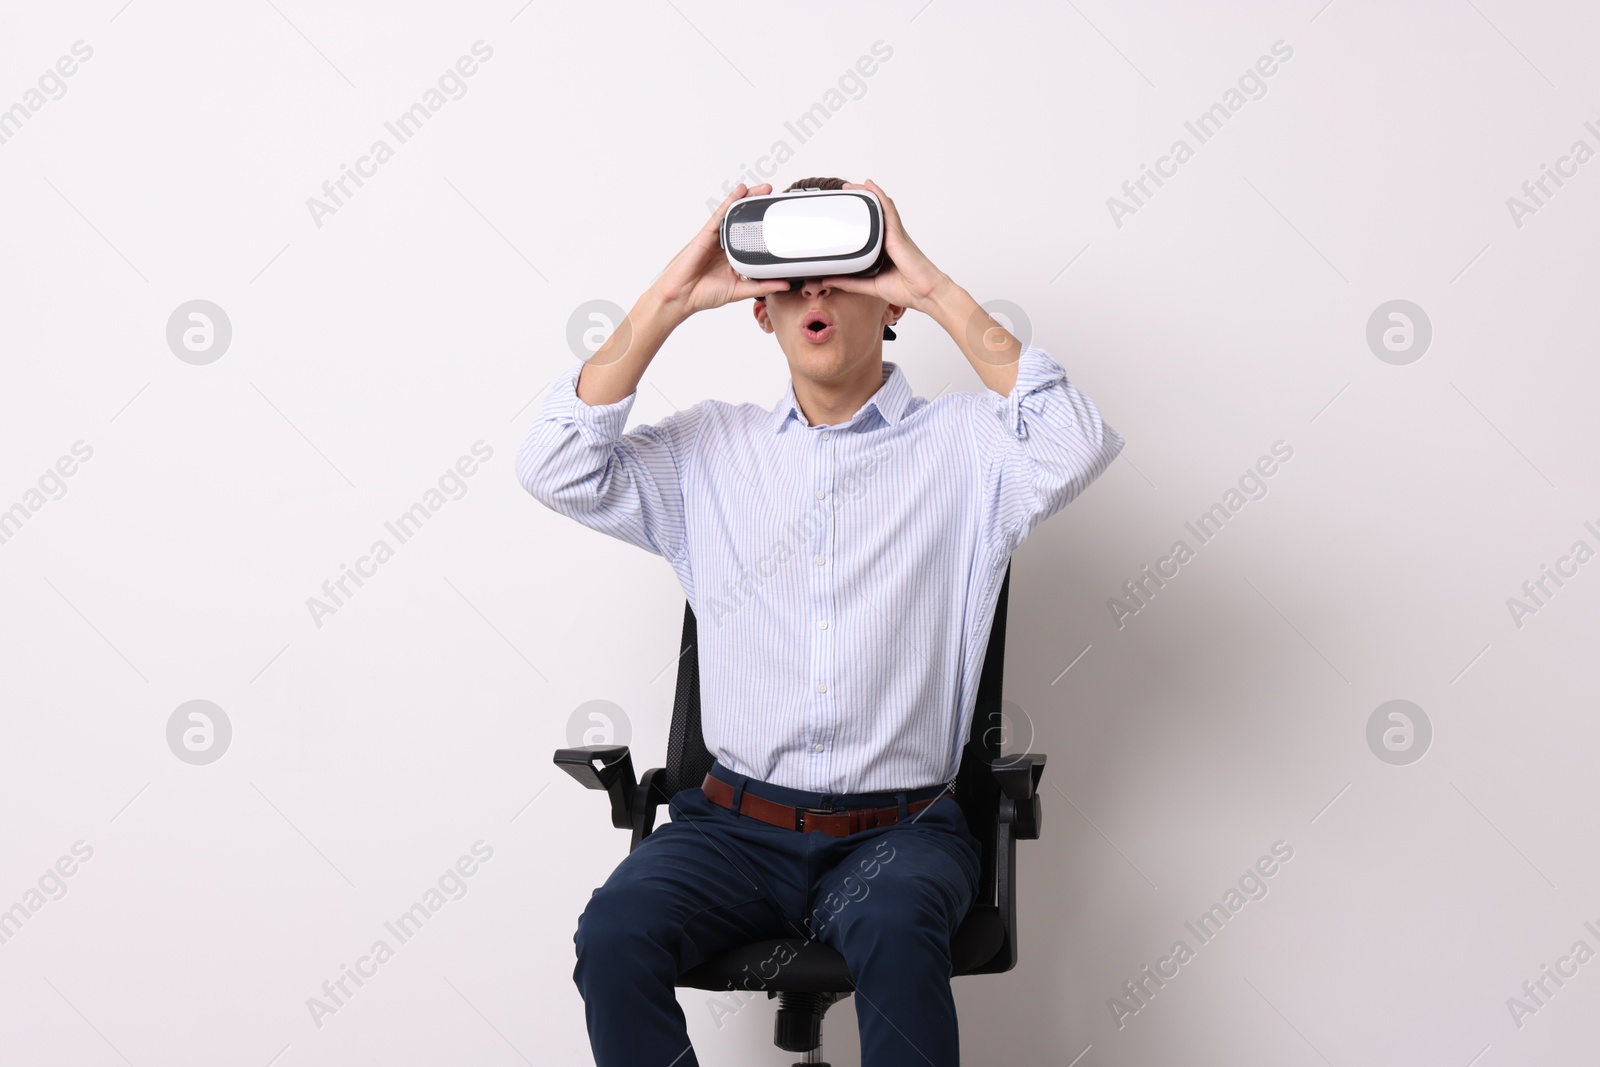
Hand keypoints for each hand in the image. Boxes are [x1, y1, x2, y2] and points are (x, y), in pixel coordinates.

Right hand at [648, 184, 790, 320]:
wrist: (682, 297)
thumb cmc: (704, 294)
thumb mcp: (740, 291)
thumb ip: (763, 287)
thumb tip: (785, 285)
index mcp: (734, 257)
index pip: (752, 237)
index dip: (765, 226)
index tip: (780, 217)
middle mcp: (725, 245)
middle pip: (744, 221)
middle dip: (758, 206)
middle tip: (774, 195)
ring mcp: (716, 238)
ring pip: (734, 214)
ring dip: (748, 199)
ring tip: (763, 189)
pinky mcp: (706, 235)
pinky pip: (720, 215)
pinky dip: (730, 202)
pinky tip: (740, 191)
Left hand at [816, 180, 952, 313]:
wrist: (925, 293)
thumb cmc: (907, 289)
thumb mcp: (870, 285)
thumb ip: (850, 282)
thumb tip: (829, 280)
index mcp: (885, 249)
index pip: (871, 227)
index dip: (860, 216)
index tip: (846, 210)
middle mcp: (891, 238)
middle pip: (875, 213)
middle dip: (862, 200)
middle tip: (846, 191)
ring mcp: (895, 234)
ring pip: (880, 207)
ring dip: (867, 194)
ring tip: (852, 185)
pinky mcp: (897, 234)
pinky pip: (887, 210)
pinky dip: (879, 196)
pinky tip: (870, 186)